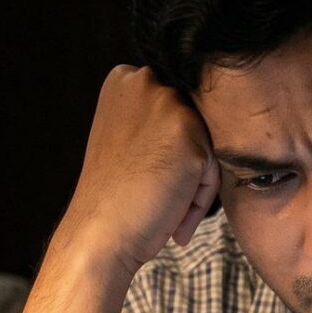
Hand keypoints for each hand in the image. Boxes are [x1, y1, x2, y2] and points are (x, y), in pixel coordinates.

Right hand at [49, 65, 220, 279]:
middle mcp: (146, 81)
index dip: (161, 149)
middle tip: (149, 191)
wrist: (99, 235)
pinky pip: (212, 173)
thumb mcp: (122, 135)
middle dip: (180, 163)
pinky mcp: (190, 138)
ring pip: (205, 147)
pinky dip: (196, 202)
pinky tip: (170, 217)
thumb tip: (197, 119)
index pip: (172, 108)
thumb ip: (151, 117)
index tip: (142, 173)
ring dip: (190, 183)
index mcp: (124, 78)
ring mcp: (168, 107)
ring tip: (159, 206)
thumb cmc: (112, 195)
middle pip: (192, 124)